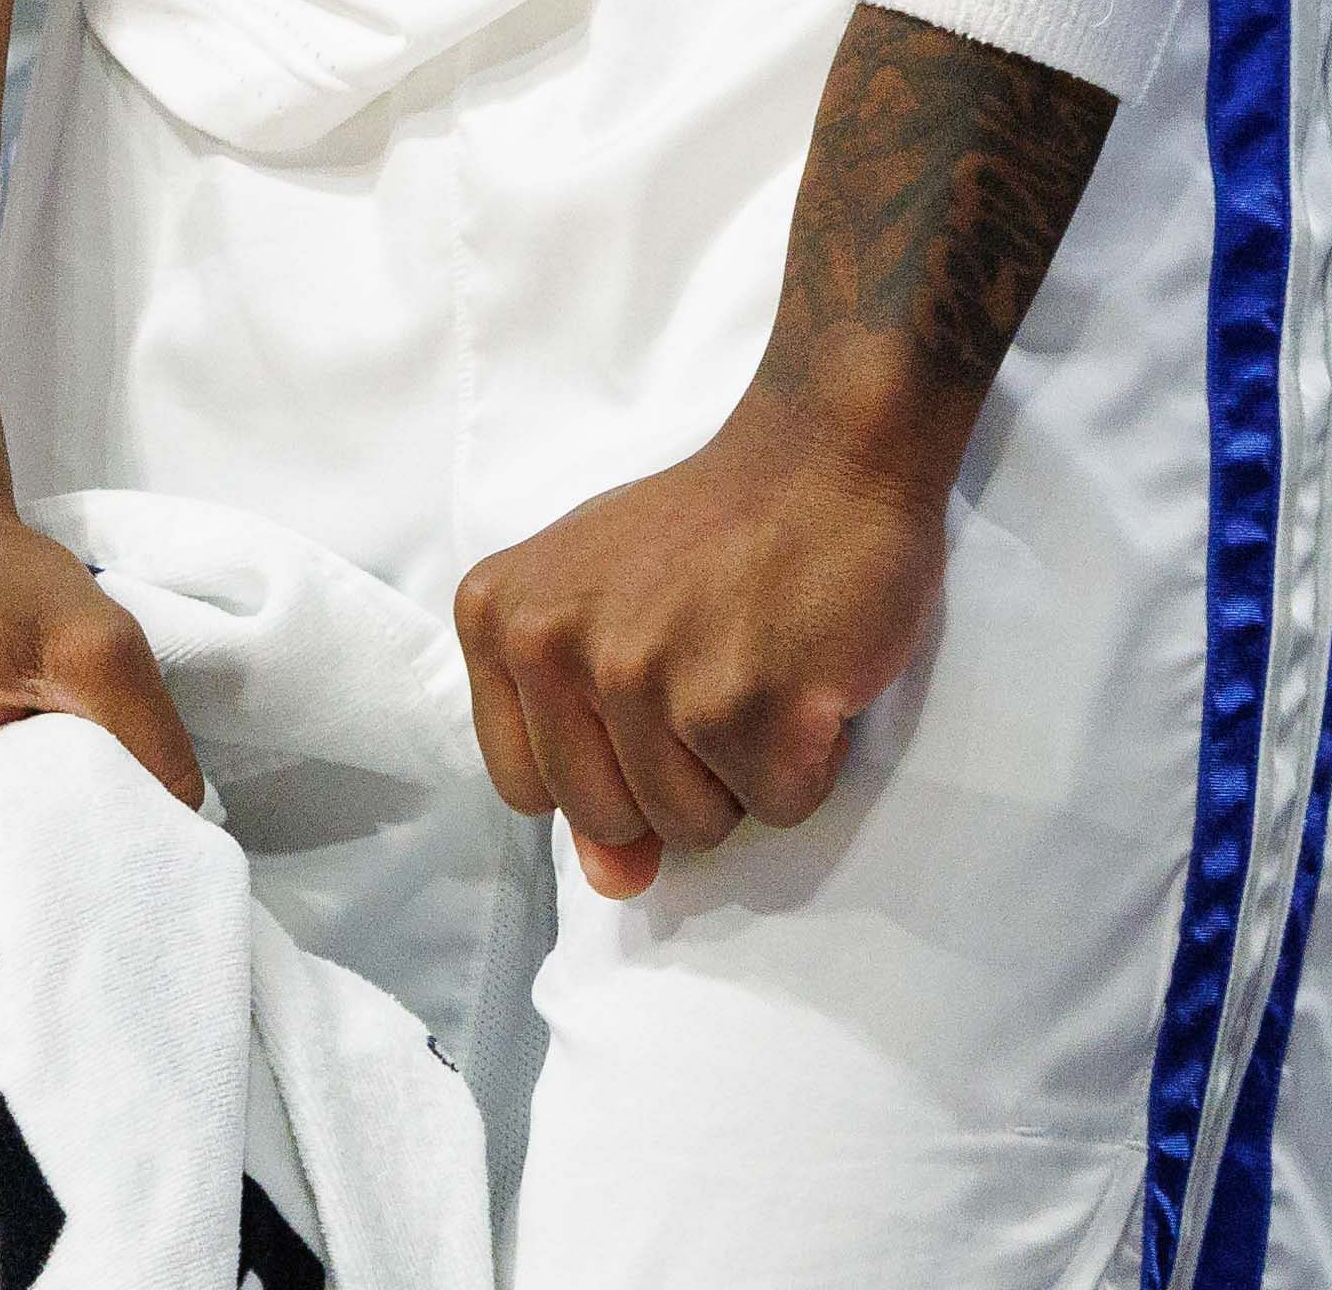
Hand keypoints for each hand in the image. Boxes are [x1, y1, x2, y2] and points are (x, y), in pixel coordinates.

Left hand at [456, 382, 954, 896]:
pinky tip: (809, 676)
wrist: (830, 451)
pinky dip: (810, 762)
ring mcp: (646, 676)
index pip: (528, 788)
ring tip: (761, 667)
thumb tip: (614, 881)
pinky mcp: (742, 704)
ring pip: (693, 827)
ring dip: (746, 770)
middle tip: (716, 669)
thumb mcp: (606, 604)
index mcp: (501, 618)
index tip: (649, 689)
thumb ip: (580, 737)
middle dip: (678, 777)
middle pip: (608, 818)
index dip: (602, 762)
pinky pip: (777, 806)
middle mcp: (556, 645)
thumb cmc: (715, 530)